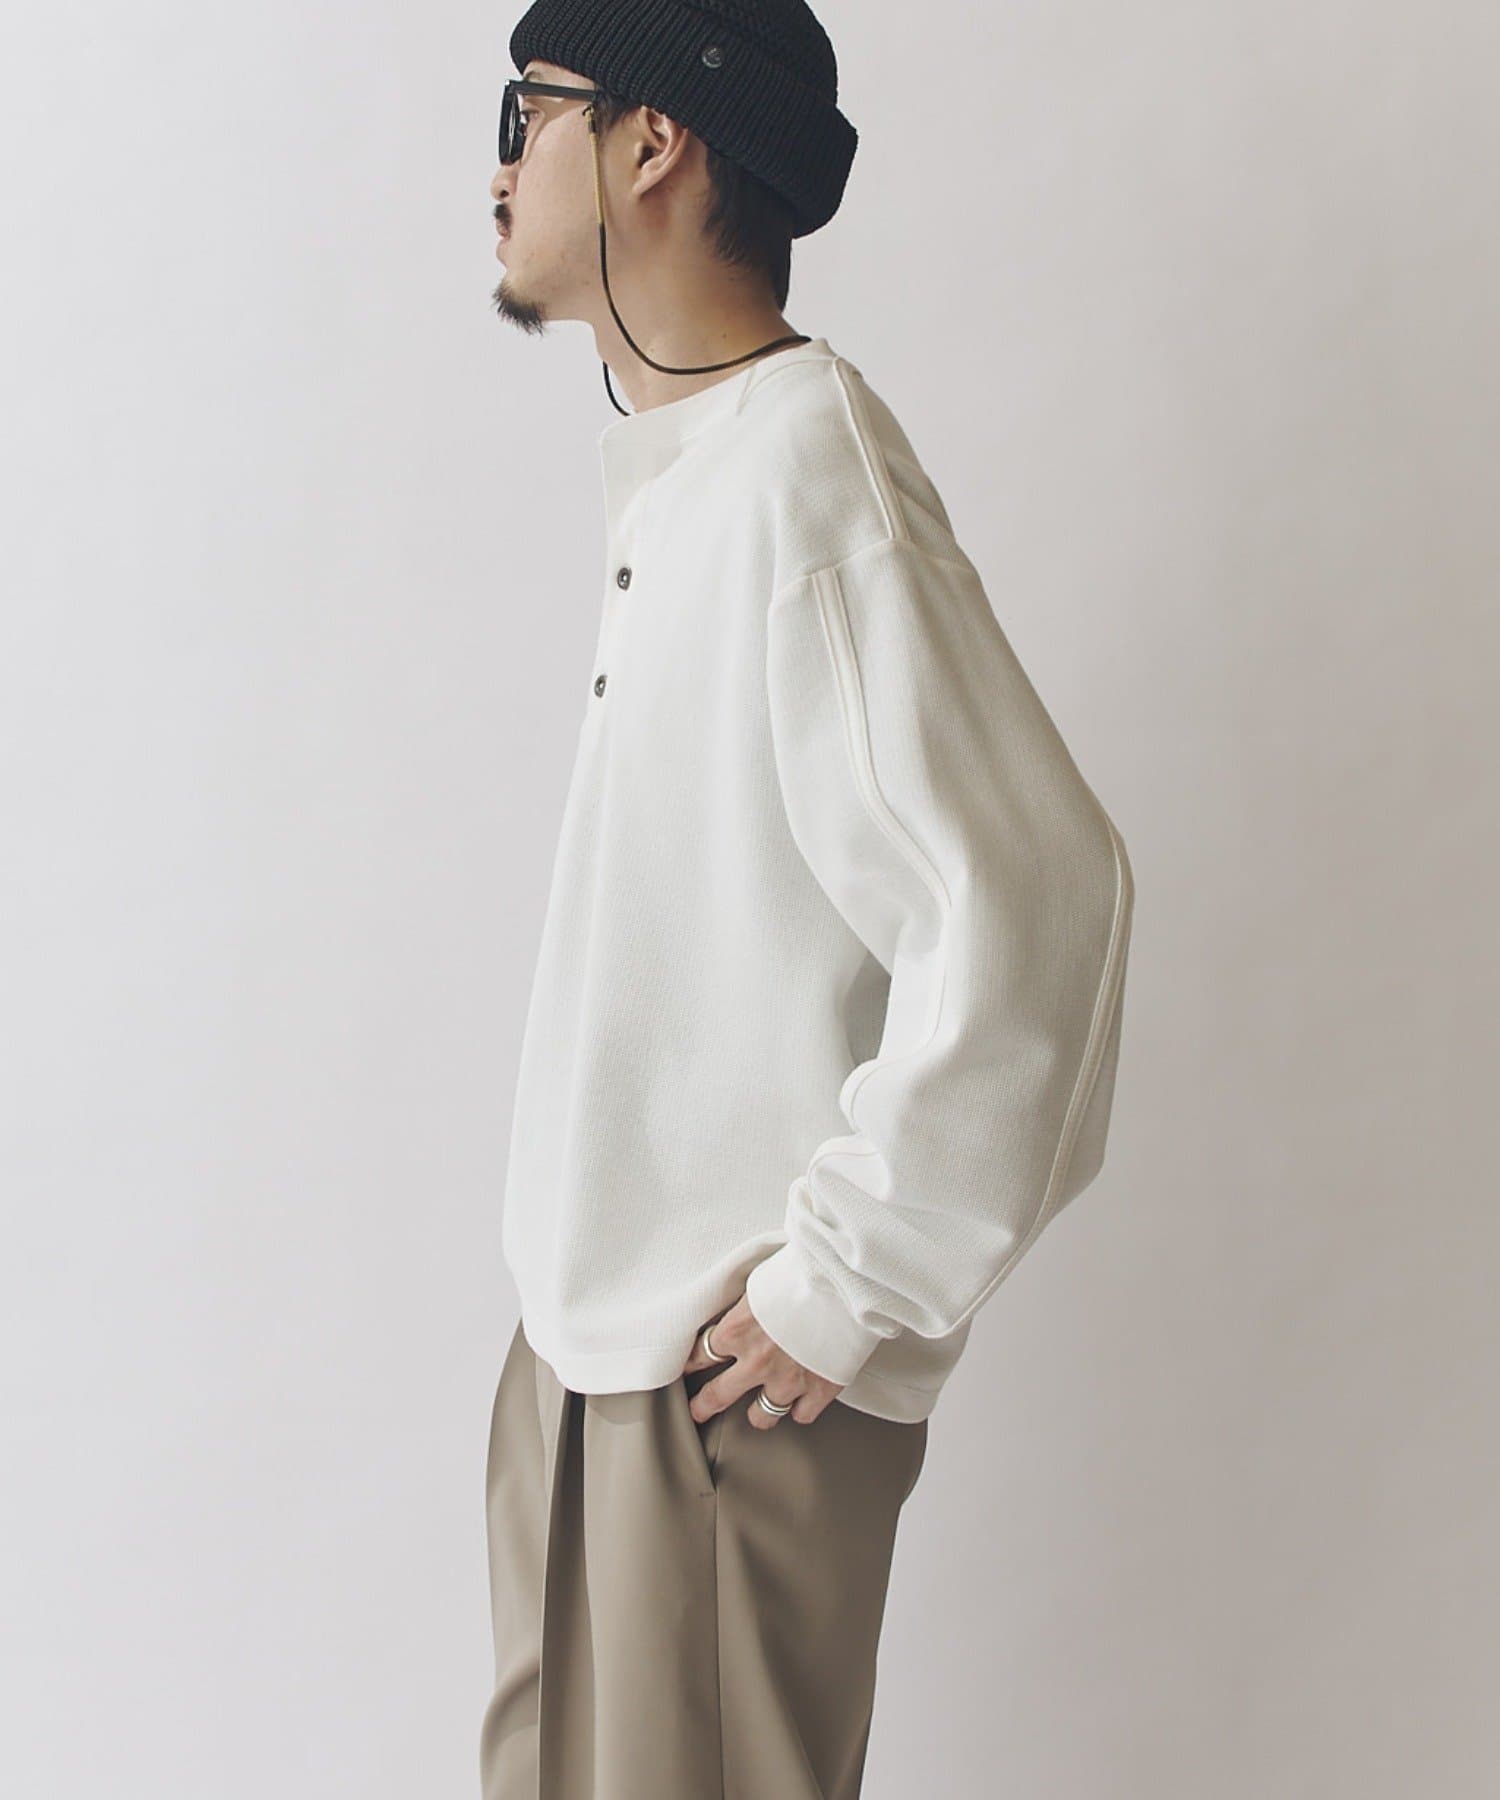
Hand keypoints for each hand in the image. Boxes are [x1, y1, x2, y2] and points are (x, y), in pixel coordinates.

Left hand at [680, 1292, 844, 1430]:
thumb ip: (746, 1307)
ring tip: (759, 1409)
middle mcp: (756, 1361)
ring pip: (761, 1416)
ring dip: (758, 1411)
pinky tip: (800, 1402)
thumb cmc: (804, 1270)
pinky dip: (800, 1409)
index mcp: (736, 1330)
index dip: (692, 1362)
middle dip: (703, 1405)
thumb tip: (743, 1313)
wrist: (846, 1280)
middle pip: (717, 1395)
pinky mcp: (819, 1390)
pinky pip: (802, 1416)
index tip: (688, 1368)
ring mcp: (787, 1380)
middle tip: (698, 1410)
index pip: (701, 1354)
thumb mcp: (760, 1282)